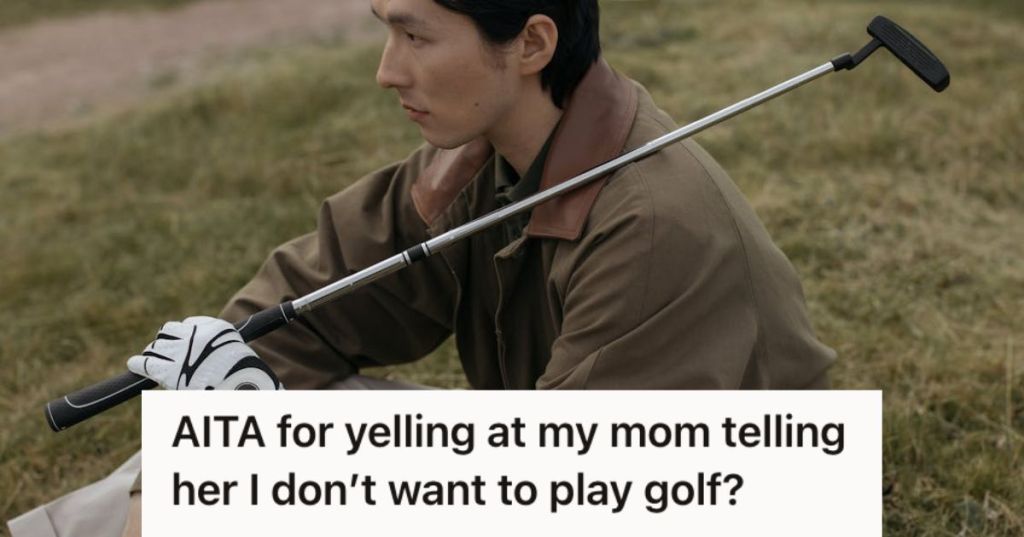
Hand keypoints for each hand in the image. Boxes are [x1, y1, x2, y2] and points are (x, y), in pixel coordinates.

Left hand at [127, 316, 282, 389]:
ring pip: (156, 346)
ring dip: (154, 352)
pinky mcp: (168, 371)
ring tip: (151, 358)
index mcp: (213, 328)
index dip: (181, 334)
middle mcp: (194, 336)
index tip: (179, 341)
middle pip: (167, 332)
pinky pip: (145, 363)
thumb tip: (204, 345)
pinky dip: (137, 363)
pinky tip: (133, 364)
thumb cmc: (241, 375)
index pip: (187, 324)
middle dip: (164, 342)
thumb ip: (218, 343)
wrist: (240, 388)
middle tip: (161, 351)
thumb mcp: (233, 350)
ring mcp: (180, 353)